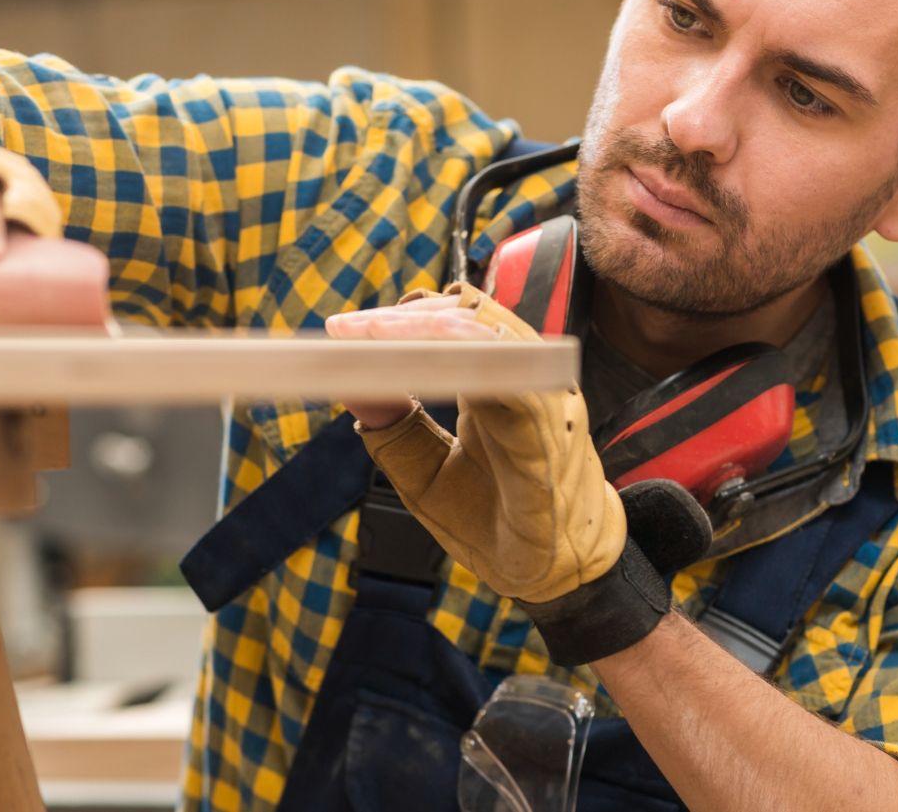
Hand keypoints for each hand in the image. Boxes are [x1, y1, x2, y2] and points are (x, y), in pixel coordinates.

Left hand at [331, 283, 709, 666]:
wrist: (554, 581)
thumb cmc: (496, 523)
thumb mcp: (426, 476)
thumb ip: (394, 430)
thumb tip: (349, 384)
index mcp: (494, 386)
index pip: (451, 326)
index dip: (399, 319)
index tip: (342, 329)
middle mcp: (523, 382)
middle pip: (468, 316)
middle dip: (404, 317)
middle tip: (348, 330)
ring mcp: (542, 402)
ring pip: (494, 334)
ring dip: (428, 327)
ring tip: (374, 334)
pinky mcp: (551, 435)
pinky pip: (518, 381)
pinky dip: (475, 355)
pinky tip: (432, 350)